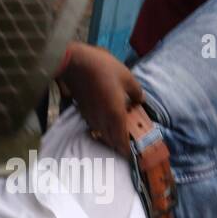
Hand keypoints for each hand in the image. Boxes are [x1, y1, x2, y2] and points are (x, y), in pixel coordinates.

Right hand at [59, 42, 144, 158]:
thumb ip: (136, 92)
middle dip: (119, 145)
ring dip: (110, 137)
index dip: (126, 150)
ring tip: (118, 133)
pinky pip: (95, 126)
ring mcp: (91, 116)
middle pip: (110, 141)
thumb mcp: (127, 77)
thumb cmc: (103, 68)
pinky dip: (102, 128)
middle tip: (127, 144)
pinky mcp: (83, 111)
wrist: (75, 62)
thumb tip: (141, 100)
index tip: (131, 154)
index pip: (121, 141)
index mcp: (115, 115)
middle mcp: (102, 120)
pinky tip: (106, 120)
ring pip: (102, 134)